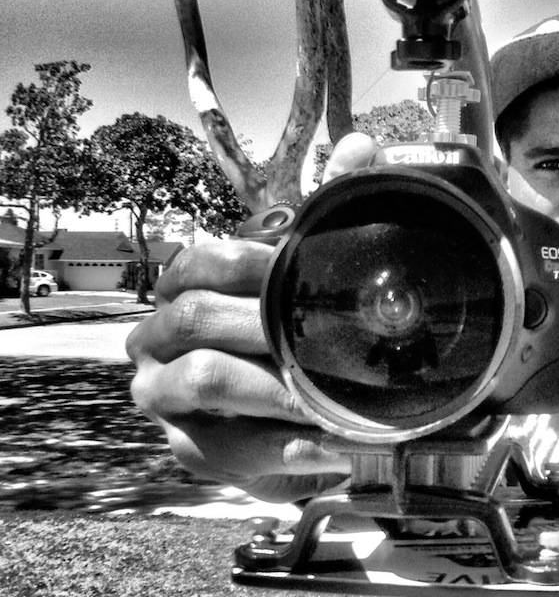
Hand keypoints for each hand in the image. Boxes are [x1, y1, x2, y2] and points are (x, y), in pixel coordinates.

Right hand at [126, 133, 376, 501]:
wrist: (288, 425)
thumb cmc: (290, 340)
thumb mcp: (307, 277)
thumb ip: (326, 213)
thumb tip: (360, 147)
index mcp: (185, 289)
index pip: (199, 261)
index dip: (251, 262)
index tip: (305, 271)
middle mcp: (160, 338)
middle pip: (195, 318)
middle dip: (269, 328)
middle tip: (332, 339)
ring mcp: (166, 395)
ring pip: (204, 380)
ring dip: (275, 389)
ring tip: (332, 400)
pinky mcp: (190, 448)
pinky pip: (227, 449)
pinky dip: (284, 449)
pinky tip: (329, 449)